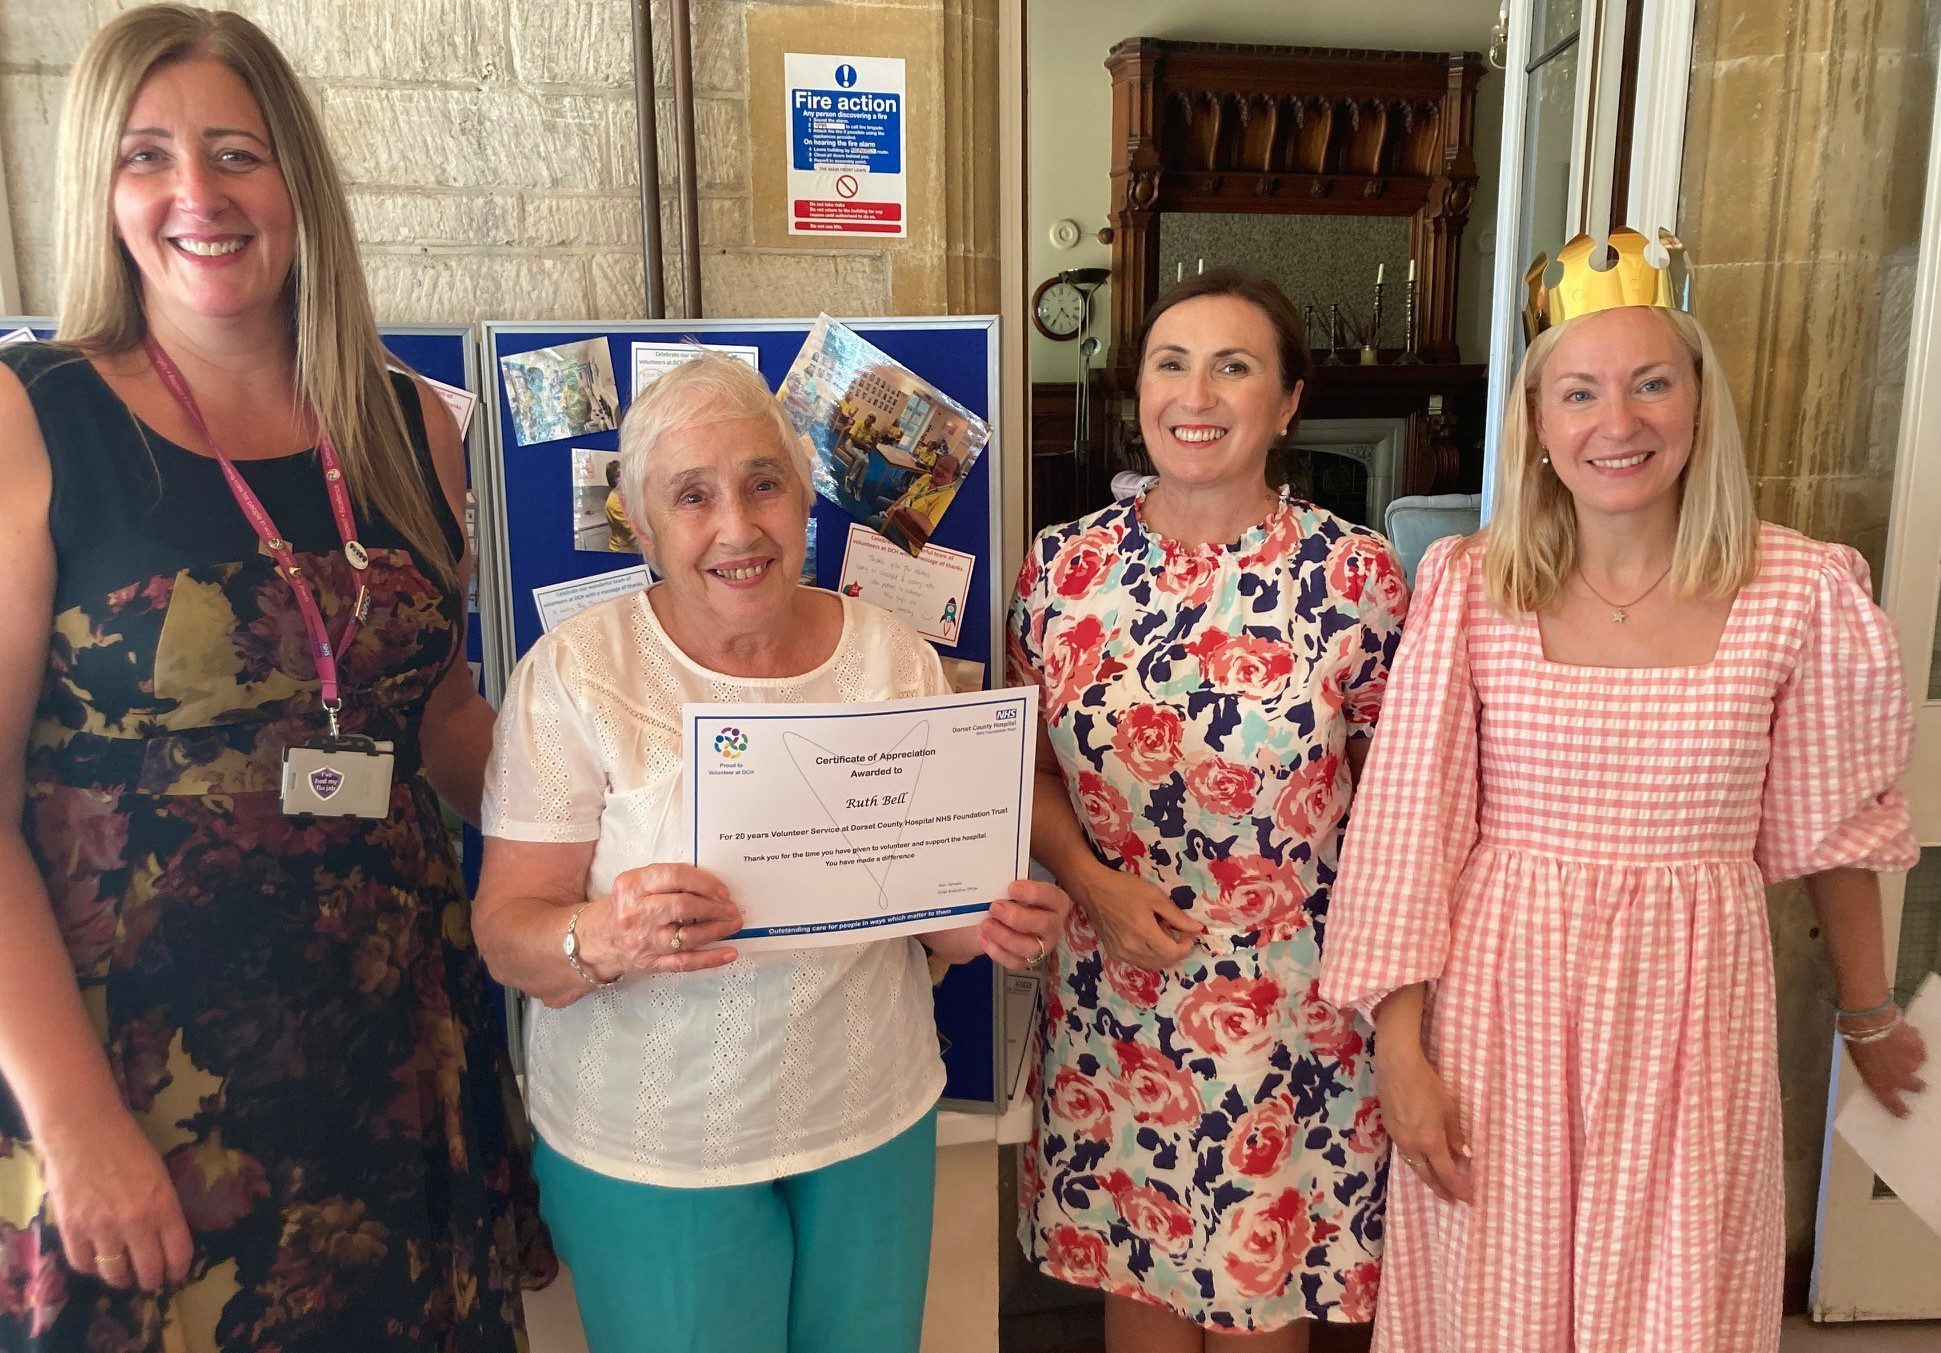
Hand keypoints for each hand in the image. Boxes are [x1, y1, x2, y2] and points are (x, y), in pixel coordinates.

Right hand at [39, 1105, 191, 1291]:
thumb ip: (162, 1206)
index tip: (175, 1275)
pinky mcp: (71, 1229)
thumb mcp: (159, 1174)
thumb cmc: (127, 1144)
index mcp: (163, 1204)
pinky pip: (84, 1263)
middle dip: (152, 1280)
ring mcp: (100, 1227)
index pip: (178, 1252)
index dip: (178, 1269)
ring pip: (115, 1273)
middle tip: (151, 1281)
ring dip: (123, 1279)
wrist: (82, 1129)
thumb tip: (165, 1236)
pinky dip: (93, 1268)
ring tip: (125, 1276)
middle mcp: (134, 1221)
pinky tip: (98, 1262)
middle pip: (148, 1268)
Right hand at [577, 864, 741, 984]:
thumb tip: (711, 885)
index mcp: (632, 886)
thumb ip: (667, 879)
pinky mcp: (650, 963)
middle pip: (683, 907)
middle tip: (732, 908)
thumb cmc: (624, 906)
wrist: (595, 939)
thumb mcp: (635, 883)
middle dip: (714, 907)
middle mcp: (636, 913)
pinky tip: (729, 953)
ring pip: (688, 936)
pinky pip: (685, 962)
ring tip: (734, 924)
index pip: (674, 877)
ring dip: (717, 930)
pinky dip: (710, 959)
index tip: (722, 889)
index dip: (704, 882)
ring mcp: (643, 941)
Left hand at [973, 879, 1071, 969]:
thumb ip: (1011, 884)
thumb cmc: (1010, 898)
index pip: (1051, 897)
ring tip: (986, 924)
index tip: (1011, 888)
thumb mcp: (1013, 887)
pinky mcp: (1027, 961)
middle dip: (1016, 916)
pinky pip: (1015, 961)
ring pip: (1029, 947)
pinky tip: (983, 938)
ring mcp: (1043, 946)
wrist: (999, 919)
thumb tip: (998, 880)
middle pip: (1043, 924)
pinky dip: (997, 952)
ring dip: (1006, 936)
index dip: (1033, 893)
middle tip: (995, 907)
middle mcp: (1054, 925)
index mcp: (1056, 902)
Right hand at [1074, 865, 1203, 969]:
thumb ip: (1177, 916)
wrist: (1094, 889)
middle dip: (1176, 952)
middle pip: (1163, 962)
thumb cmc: (1126, 888)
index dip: (1185, 948)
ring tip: (1163, 936)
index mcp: (1144, 932)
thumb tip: (1197, 928)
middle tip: (1179, 936)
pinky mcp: (1114, 952)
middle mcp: (1132, 948)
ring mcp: (1121, 952)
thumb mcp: (1155, 897)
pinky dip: (1149, 956)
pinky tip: (1148, 941)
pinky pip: (1138, 962)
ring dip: (1163, 956)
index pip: (1172, 953)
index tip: (1188, 936)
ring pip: (1151, 965)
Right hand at [1375, 1041, 1473, 1203]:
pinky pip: (1404, 1153)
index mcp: (1430, 1141)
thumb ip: (1456, 1134)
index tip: (1469, 1199)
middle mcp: (1412, 1145)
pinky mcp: (1389, 1128)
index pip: (1447, 1173)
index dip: (1459, 1188)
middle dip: (1441, 1189)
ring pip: (1413, 1165)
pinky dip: (1416, 1162)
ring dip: (1426, 1177)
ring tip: (1436, 1184)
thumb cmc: (1427, 1084)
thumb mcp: (1449, 1108)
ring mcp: (1398, 1138)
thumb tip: (1465, 1155)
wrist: (1396, 1067)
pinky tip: (1419, 1159)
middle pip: (1427, 1175)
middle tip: (1451, 1200)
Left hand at [1845, 1015, 1927, 1117]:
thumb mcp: (1860, 1063)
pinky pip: (1919, 1049)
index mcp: (1880, 1085)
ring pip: (1918, 1064)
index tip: (1906, 1114)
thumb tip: (1882, 1069)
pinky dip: (1914, 1045)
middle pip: (1916, 1086)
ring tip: (1901, 1046)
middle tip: (1919, 1083)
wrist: (1869, 1024)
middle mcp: (1900, 1079)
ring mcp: (1912, 1065)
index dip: (1900, 1110)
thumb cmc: (1856, 1043)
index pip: (1893, 1104)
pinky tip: (1905, 1036)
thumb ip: (1874, 1070)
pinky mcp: (1919, 1050)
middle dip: (1917, 1085)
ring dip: (1912, 1059)